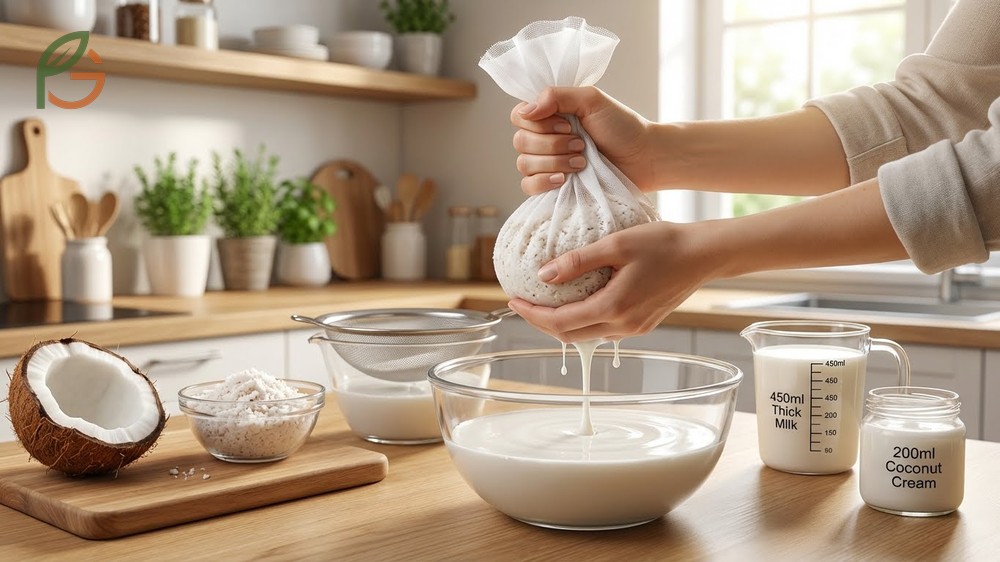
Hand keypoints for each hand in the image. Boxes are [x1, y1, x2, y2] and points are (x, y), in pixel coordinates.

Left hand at [506, 221, 714, 342]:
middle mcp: (623, 326)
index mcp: (614, 308)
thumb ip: (578, 261)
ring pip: (586, 335)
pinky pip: (603, 329)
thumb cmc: (664, 243)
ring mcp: (634, 328)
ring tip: (543, 302)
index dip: (532, 315)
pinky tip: (575, 302)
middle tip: (523, 303)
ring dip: (561, 323)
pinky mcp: (642, 324)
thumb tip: (544, 275)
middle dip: (541, 322)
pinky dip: (582, 320)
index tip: (512, 301)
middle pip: (569, 335)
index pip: (560, 322)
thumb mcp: (616, 244)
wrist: (703, 255)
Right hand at [510, 86, 656, 194]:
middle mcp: (543, 138)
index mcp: (549, 115)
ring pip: (524, 164)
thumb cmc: (622, 126)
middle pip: (520, 142)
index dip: (538, 123)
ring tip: (582, 162)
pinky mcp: (551, 187)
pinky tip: (563, 180)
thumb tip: (525, 111)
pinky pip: (528, 186)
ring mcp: (546, 164)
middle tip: (581, 144)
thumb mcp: (591, 100)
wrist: (643, 158)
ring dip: (555, 162)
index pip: (519, 117)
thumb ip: (556, 96)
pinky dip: (542, 182)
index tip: (567, 124)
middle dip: (553, 144)